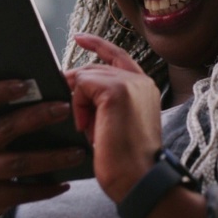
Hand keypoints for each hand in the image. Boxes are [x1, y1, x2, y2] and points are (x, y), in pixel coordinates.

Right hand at [0, 81, 87, 217]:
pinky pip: (23, 192)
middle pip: (6, 128)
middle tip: (65, 108)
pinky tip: (66, 183)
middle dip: (38, 116)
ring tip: (78, 152)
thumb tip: (48, 97)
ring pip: (21, 163)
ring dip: (53, 157)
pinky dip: (47, 188)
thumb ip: (3, 116)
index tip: (25, 83)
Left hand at [66, 33, 162, 202]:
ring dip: (79, 105)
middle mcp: (140, 80)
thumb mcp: (114, 124)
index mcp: (143, 87)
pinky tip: (87, 127)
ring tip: (89, 130)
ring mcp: (129, 83)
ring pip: (85, 77)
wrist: (138, 180)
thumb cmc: (125, 162)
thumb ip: (102, 101)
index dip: (96, 45)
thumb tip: (73, 86)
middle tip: (79, 120)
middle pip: (93, 69)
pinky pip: (82, 85)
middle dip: (77, 91)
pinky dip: (78, 107)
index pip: (117, 56)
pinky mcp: (116, 90)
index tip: (79, 38)